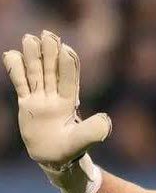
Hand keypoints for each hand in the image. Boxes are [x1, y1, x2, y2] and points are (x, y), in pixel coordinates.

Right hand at [2, 31, 110, 166]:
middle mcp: (55, 97)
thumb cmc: (71, 149)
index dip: (68, 65)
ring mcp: (40, 98)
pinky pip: (20, 84)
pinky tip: (12, 54)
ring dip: (33, 57)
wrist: (55, 157)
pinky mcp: (27, 103)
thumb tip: (106, 119)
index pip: (68, 80)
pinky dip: (15, 70)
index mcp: (70, 103)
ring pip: (35, 73)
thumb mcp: (83, 141)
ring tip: (30, 38)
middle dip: (50, 53)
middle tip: (48, 34)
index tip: (66, 49)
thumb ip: (94, 130)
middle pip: (51, 71)